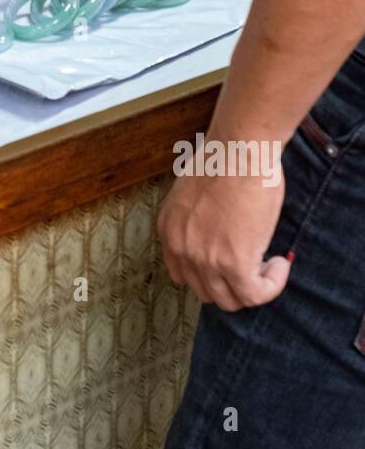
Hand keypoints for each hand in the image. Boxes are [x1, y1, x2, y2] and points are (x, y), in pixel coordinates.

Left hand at [158, 137, 291, 311]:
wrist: (239, 148)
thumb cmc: (224, 158)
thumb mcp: (194, 192)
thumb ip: (199, 219)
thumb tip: (219, 231)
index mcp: (169, 230)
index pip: (183, 274)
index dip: (211, 273)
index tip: (231, 261)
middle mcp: (181, 249)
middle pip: (206, 291)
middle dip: (232, 283)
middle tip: (255, 263)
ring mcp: (205, 260)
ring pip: (230, 300)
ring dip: (253, 286)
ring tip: (270, 262)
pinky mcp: (234, 264)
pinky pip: (255, 295)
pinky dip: (271, 285)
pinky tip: (280, 264)